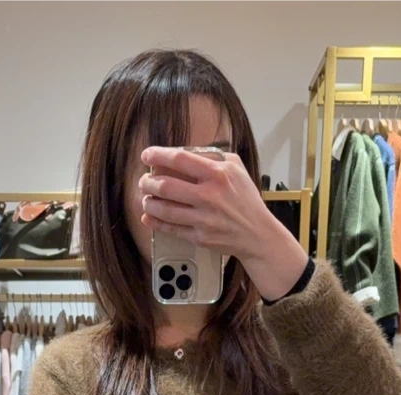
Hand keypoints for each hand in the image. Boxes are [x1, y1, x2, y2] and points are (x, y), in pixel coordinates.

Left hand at [138, 146, 308, 301]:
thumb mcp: (236, 168)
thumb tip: (186, 152)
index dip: (158, 155)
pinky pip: (171, 229)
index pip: (180, 159)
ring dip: (148, 202)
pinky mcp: (200, 237)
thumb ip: (213, 156)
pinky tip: (148, 217)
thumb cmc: (246, 199)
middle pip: (167, 186)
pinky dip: (155, 223)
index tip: (147, 155)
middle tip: (144, 180)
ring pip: (165, 209)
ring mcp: (203, 219)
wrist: (257, 234)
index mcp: (218, 174)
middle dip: (148, 182)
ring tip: (145, 198)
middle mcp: (209, 196)